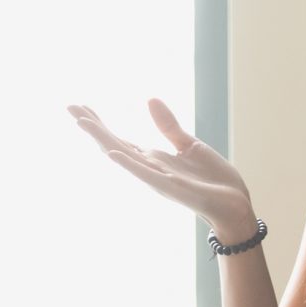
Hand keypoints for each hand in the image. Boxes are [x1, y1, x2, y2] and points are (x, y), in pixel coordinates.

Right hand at [69, 100, 257, 237]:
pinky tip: (112, 153)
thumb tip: (150, 99)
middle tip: (70, 107)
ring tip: (82, 122)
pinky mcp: (172, 188)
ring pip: (124, 157)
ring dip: (103, 140)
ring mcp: (158, 179)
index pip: (120, 139)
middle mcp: (150, 169)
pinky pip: (145, 175)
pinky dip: (128, 164)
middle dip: (93, 126)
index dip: (100, 123)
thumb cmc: (213, 181)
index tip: (79, 107)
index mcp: (153, 159)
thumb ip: (168, 126)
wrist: (235, 207)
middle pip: (115, 144)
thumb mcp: (189, 146)